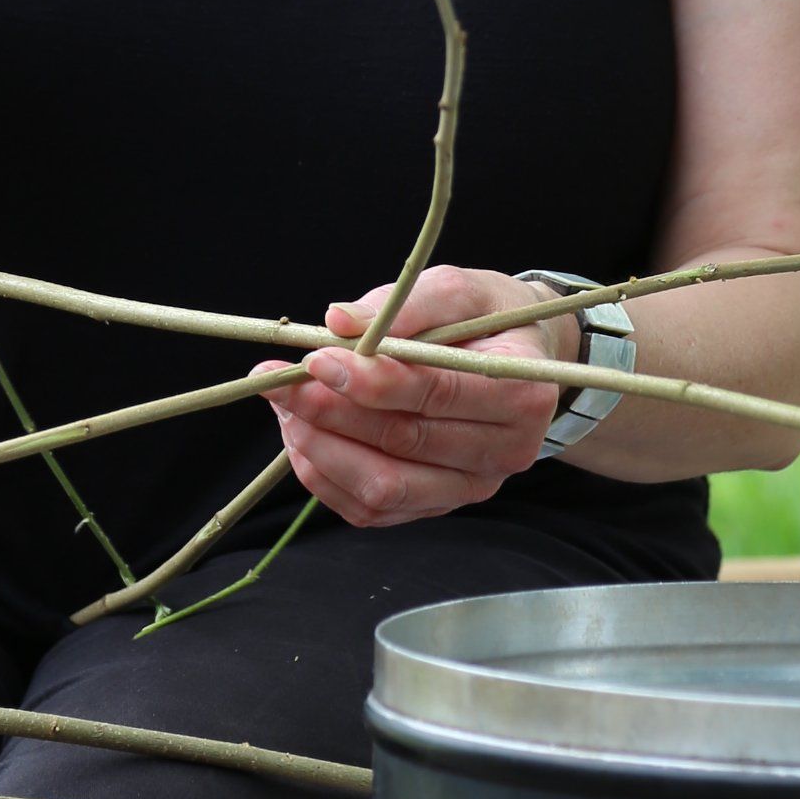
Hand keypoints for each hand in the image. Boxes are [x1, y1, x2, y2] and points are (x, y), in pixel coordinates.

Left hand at [255, 263, 577, 529]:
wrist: (518, 357)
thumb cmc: (487, 317)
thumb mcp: (457, 289)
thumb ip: (403, 304)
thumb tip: (337, 320)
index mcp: (521, 393)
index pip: (435, 394)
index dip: (370, 381)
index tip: (316, 359)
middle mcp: (505, 452)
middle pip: (403, 443)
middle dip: (329, 412)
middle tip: (277, 381)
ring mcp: (470, 487)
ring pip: (383, 487)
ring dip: (321, 449)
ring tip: (285, 407)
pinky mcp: (437, 505)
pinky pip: (372, 509)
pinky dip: (326, 476)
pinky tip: (303, 436)